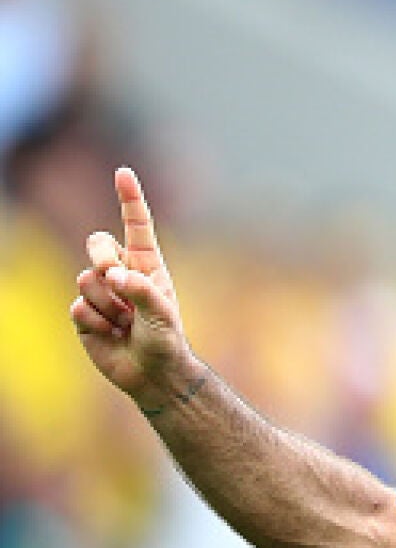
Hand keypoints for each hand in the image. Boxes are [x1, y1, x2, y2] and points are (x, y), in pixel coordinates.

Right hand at [71, 168, 199, 413]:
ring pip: (86, 278)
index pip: (136, 226)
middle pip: (96, 242)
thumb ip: (144, 292)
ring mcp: (100, 292)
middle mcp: (122, 273)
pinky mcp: (83, 313)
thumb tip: (115, 275)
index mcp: (147, 265)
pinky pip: (78, 306)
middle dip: (102, 257)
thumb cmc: (166, 341)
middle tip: (117, 282)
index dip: (129, 199)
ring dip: (108, 305)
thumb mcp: (164, 316)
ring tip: (126, 324)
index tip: (123, 172)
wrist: (151, 374)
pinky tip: (111, 335)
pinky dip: (96, 323)